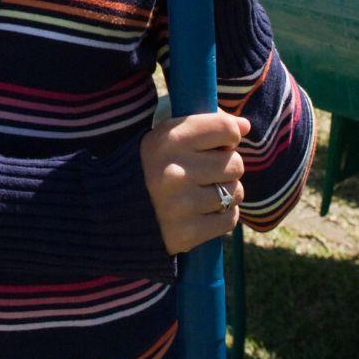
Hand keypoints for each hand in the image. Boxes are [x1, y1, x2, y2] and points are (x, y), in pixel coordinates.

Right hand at [139, 111, 247, 253]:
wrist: (113, 210)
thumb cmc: (151, 165)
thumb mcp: (168, 134)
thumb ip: (206, 124)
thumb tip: (245, 126)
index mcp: (169, 139)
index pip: (226, 129)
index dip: (229, 136)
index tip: (218, 143)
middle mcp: (175, 171)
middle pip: (235, 164)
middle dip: (226, 167)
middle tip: (207, 171)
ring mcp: (180, 205)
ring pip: (235, 193)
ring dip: (226, 193)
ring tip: (203, 192)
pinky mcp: (186, 233)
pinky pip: (229, 220)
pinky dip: (222, 215)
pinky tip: (203, 211)